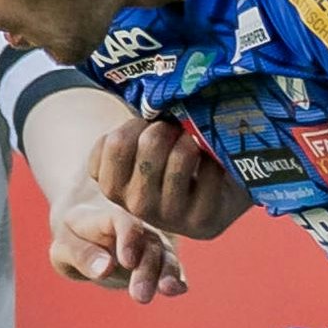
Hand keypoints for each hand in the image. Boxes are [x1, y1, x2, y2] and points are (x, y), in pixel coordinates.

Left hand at [48, 176, 188, 303]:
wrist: (88, 228)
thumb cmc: (74, 236)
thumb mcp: (66, 245)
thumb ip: (83, 255)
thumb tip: (106, 269)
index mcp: (109, 215)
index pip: (124, 221)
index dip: (128, 239)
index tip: (127, 262)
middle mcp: (138, 225)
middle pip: (148, 243)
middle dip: (147, 269)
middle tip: (140, 296)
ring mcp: (151, 242)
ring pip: (164, 255)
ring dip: (167, 274)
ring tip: (168, 291)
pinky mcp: (159, 259)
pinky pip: (171, 266)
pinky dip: (177, 277)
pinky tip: (180, 289)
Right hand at [90, 113, 246, 240]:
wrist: (213, 196)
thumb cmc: (169, 163)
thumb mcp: (140, 149)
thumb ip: (132, 133)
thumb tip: (154, 108)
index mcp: (113, 186)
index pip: (115, 143)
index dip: (136, 124)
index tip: (146, 128)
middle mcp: (136, 205)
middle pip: (150, 144)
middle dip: (167, 127)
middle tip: (174, 131)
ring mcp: (169, 215)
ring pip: (180, 156)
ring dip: (191, 139)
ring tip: (192, 142)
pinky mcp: (201, 219)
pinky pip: (210, 170)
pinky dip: (215, 156)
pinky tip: (212, 161)